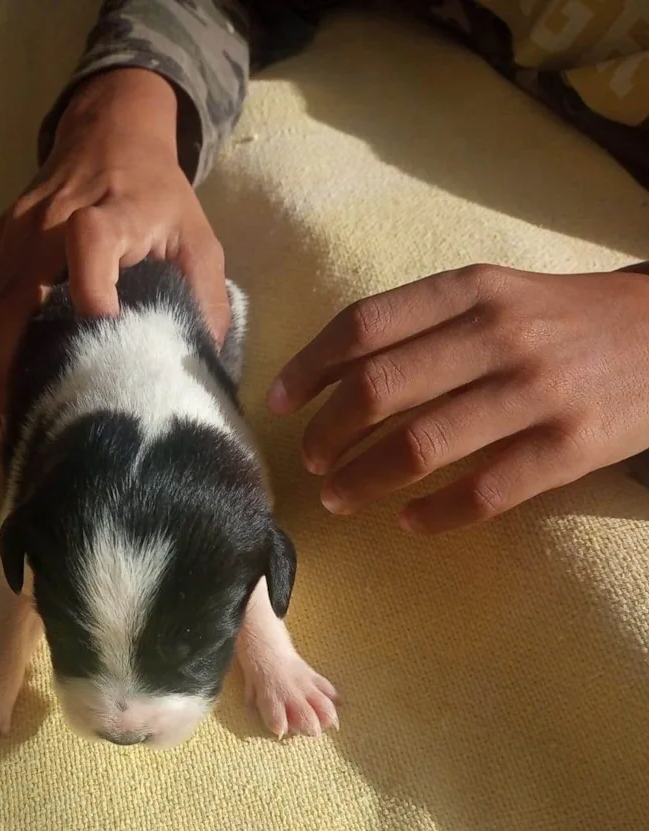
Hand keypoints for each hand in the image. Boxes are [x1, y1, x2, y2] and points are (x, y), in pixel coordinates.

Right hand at [0, 68, 228, 420]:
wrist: (112, 131)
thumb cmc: (159, 194)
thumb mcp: (198, 238)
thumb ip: (206, 297)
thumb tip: (206, 364)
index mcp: (110, 214)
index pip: (90, 241)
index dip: (91, 286)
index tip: (101, 330)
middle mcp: (51, 220)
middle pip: (18, 292)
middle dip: (13, 362)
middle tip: (23, 418)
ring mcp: (17, 229)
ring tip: (7, 412)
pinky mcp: (1, 238)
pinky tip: (2, 379)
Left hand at [269, 264, 648, 532]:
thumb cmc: (566, 321)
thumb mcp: (500, 294)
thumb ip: (427, 321)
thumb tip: (336, 368)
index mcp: (473, 289)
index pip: (365, 324)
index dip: (309, 367)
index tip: (278, 401)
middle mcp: (497, 334)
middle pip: (378, 388)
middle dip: (327, 433)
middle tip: (310, 461)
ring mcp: (534, 392)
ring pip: (420, 445)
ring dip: (363, 479)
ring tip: (339, 497)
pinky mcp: (568, 447)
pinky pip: (483, 492)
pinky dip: (433, 515)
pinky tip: (408, 523)